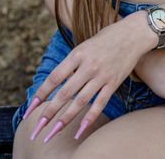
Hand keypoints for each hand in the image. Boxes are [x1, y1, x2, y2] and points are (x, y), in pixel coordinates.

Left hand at [23, 15, 151, 141]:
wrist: (134, 33)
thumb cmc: (107, 37)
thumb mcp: (85, 45)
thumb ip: (72, 62)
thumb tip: (58, 82)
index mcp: (78, 54)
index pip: (54, 78)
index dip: (41, 94)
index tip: (30, 108)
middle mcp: (88, 66)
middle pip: (64, 93)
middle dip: (49, 112)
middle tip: (37, 128)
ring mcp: (102, 75)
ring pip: (80, 102)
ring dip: (65, 119)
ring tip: (54, 132)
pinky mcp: (114, 82)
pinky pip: (100, 103)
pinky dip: (89, 118)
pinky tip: (80, 130)